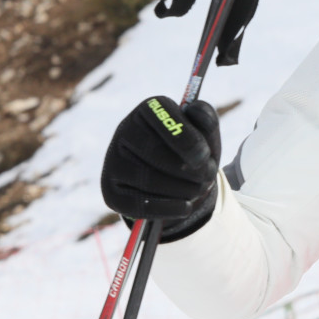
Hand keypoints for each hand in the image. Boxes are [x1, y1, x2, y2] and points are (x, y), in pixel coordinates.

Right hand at [101, 96, 220, 232]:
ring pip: (147, 179)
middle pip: (154, 151)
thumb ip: (205, 119)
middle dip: (189, 169)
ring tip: (198, 189)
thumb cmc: (192, 152)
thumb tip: (195, 110)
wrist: (179, 183)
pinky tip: (184, 206)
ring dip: (183, 189)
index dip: (187, 140)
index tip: (204, 156)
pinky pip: (138, 205)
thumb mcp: (205, 134)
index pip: (162, 117)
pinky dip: (168, 208)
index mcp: (148, 110)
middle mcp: (124, 131)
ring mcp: (112, 162)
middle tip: (207, 176)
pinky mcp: (110, 192)